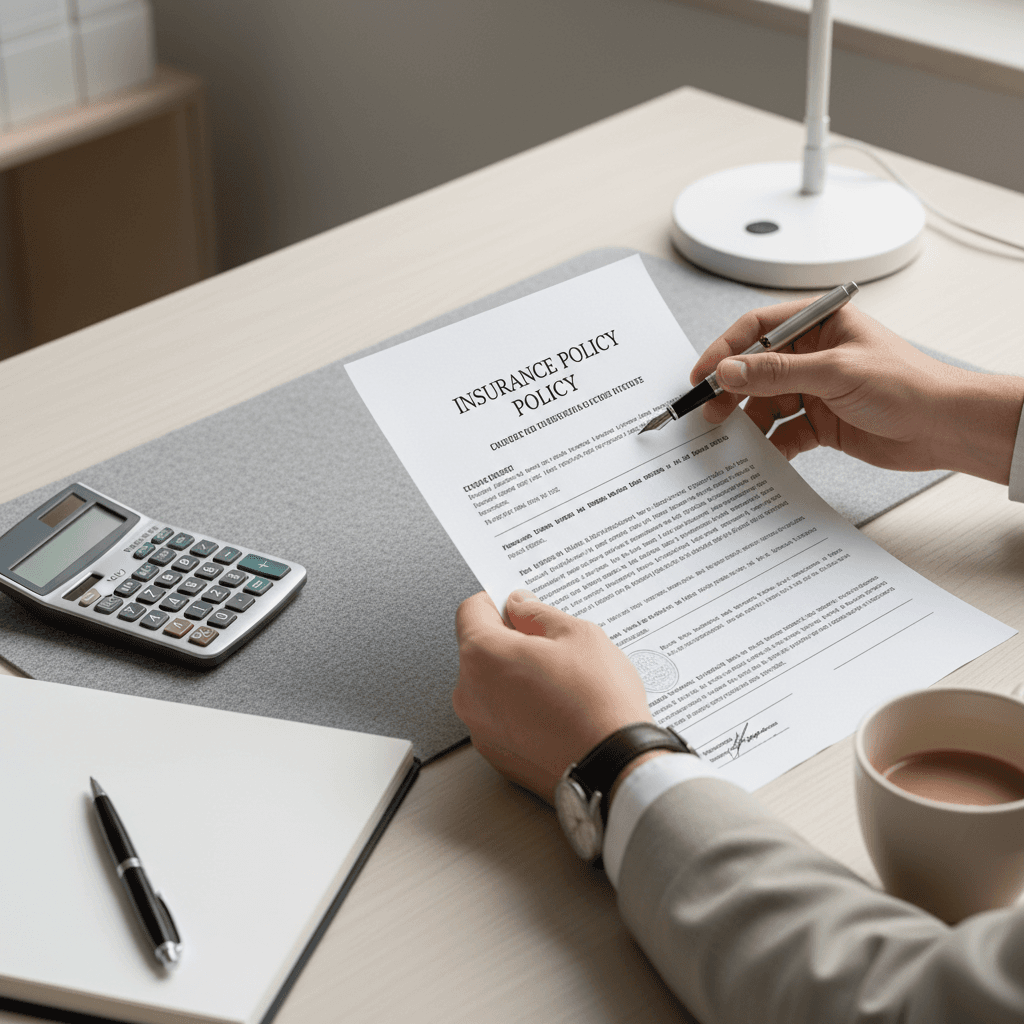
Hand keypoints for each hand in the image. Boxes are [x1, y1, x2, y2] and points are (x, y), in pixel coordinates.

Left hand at [453, 589, 652, 802]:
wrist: (615, 768)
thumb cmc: (598, 705)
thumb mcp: (578, 635)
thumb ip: (538, 615)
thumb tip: (522, 606)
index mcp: (483, 655)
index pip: (471, 610)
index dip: (497, 601)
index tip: (518, 605)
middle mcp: (470, 694)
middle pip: (480, 651)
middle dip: (510, 643)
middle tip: (551, 647)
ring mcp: (481, 729)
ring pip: (491, 687)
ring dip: (515, 679)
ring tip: (560, 684)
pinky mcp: (497, 755)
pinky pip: (502, 719)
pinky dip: (522, 711)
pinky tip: (556, 711)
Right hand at [692, 300, 1023, 484]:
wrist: (944, 428)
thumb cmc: (908, 385)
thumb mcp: (835, 372)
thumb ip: (777, 372)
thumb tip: (729, 370)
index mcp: (820, 324)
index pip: (758, 329)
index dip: (726, 350)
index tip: (703, 374)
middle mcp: (814, 354)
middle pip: (756, 369)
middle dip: (731, 390)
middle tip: (710, 411)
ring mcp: (816, 389)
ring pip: (766, 402)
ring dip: (748, 419)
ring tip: (731, 436)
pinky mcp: (821, 422)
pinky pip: (783, 431)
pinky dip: (769, 443)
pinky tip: (760, 454)